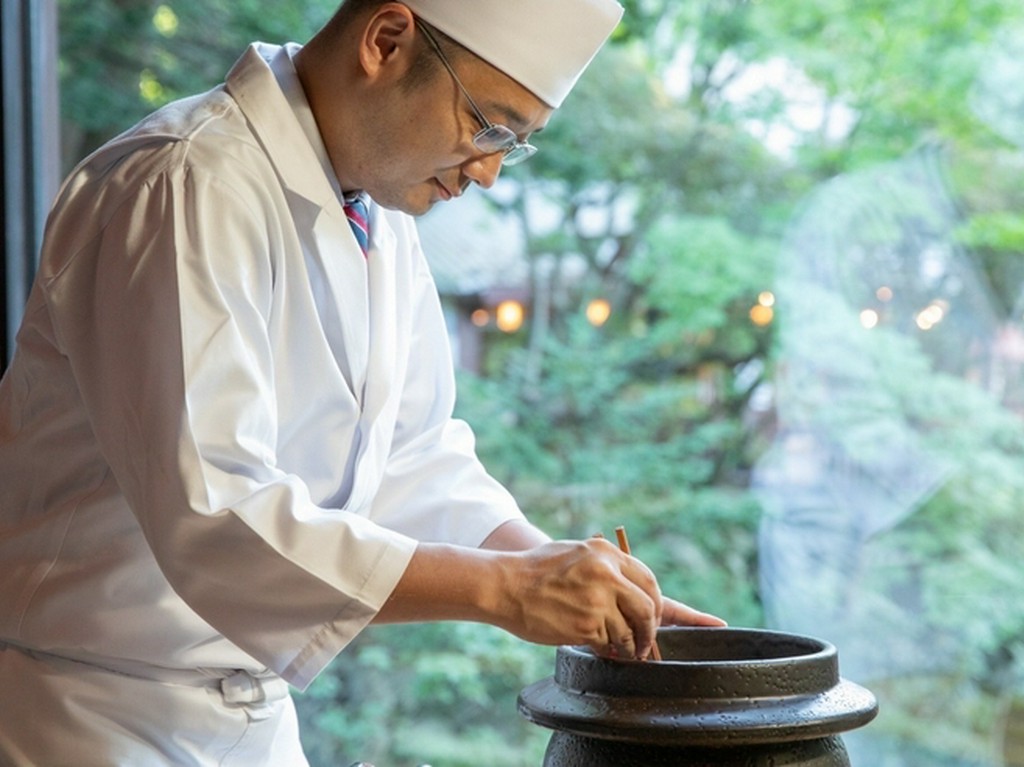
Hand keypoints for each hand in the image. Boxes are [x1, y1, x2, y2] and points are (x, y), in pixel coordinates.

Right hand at [497, 538, 722, 659]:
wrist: (504, 584)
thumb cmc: (536, 571)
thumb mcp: (575, 554)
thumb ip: (604, 568)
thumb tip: (631, 592)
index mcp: (605, 553)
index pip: (648, 580)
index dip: (664, 604)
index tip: (698, 621)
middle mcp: (607, 574)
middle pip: (650, 608)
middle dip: (650, 629)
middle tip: (645, 642)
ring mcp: (598, 599)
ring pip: (631, 630)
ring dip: (629, 644)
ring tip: (616, 646)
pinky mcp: (587, 624)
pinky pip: (610, 643)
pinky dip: (608, 649)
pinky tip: (595, 644)